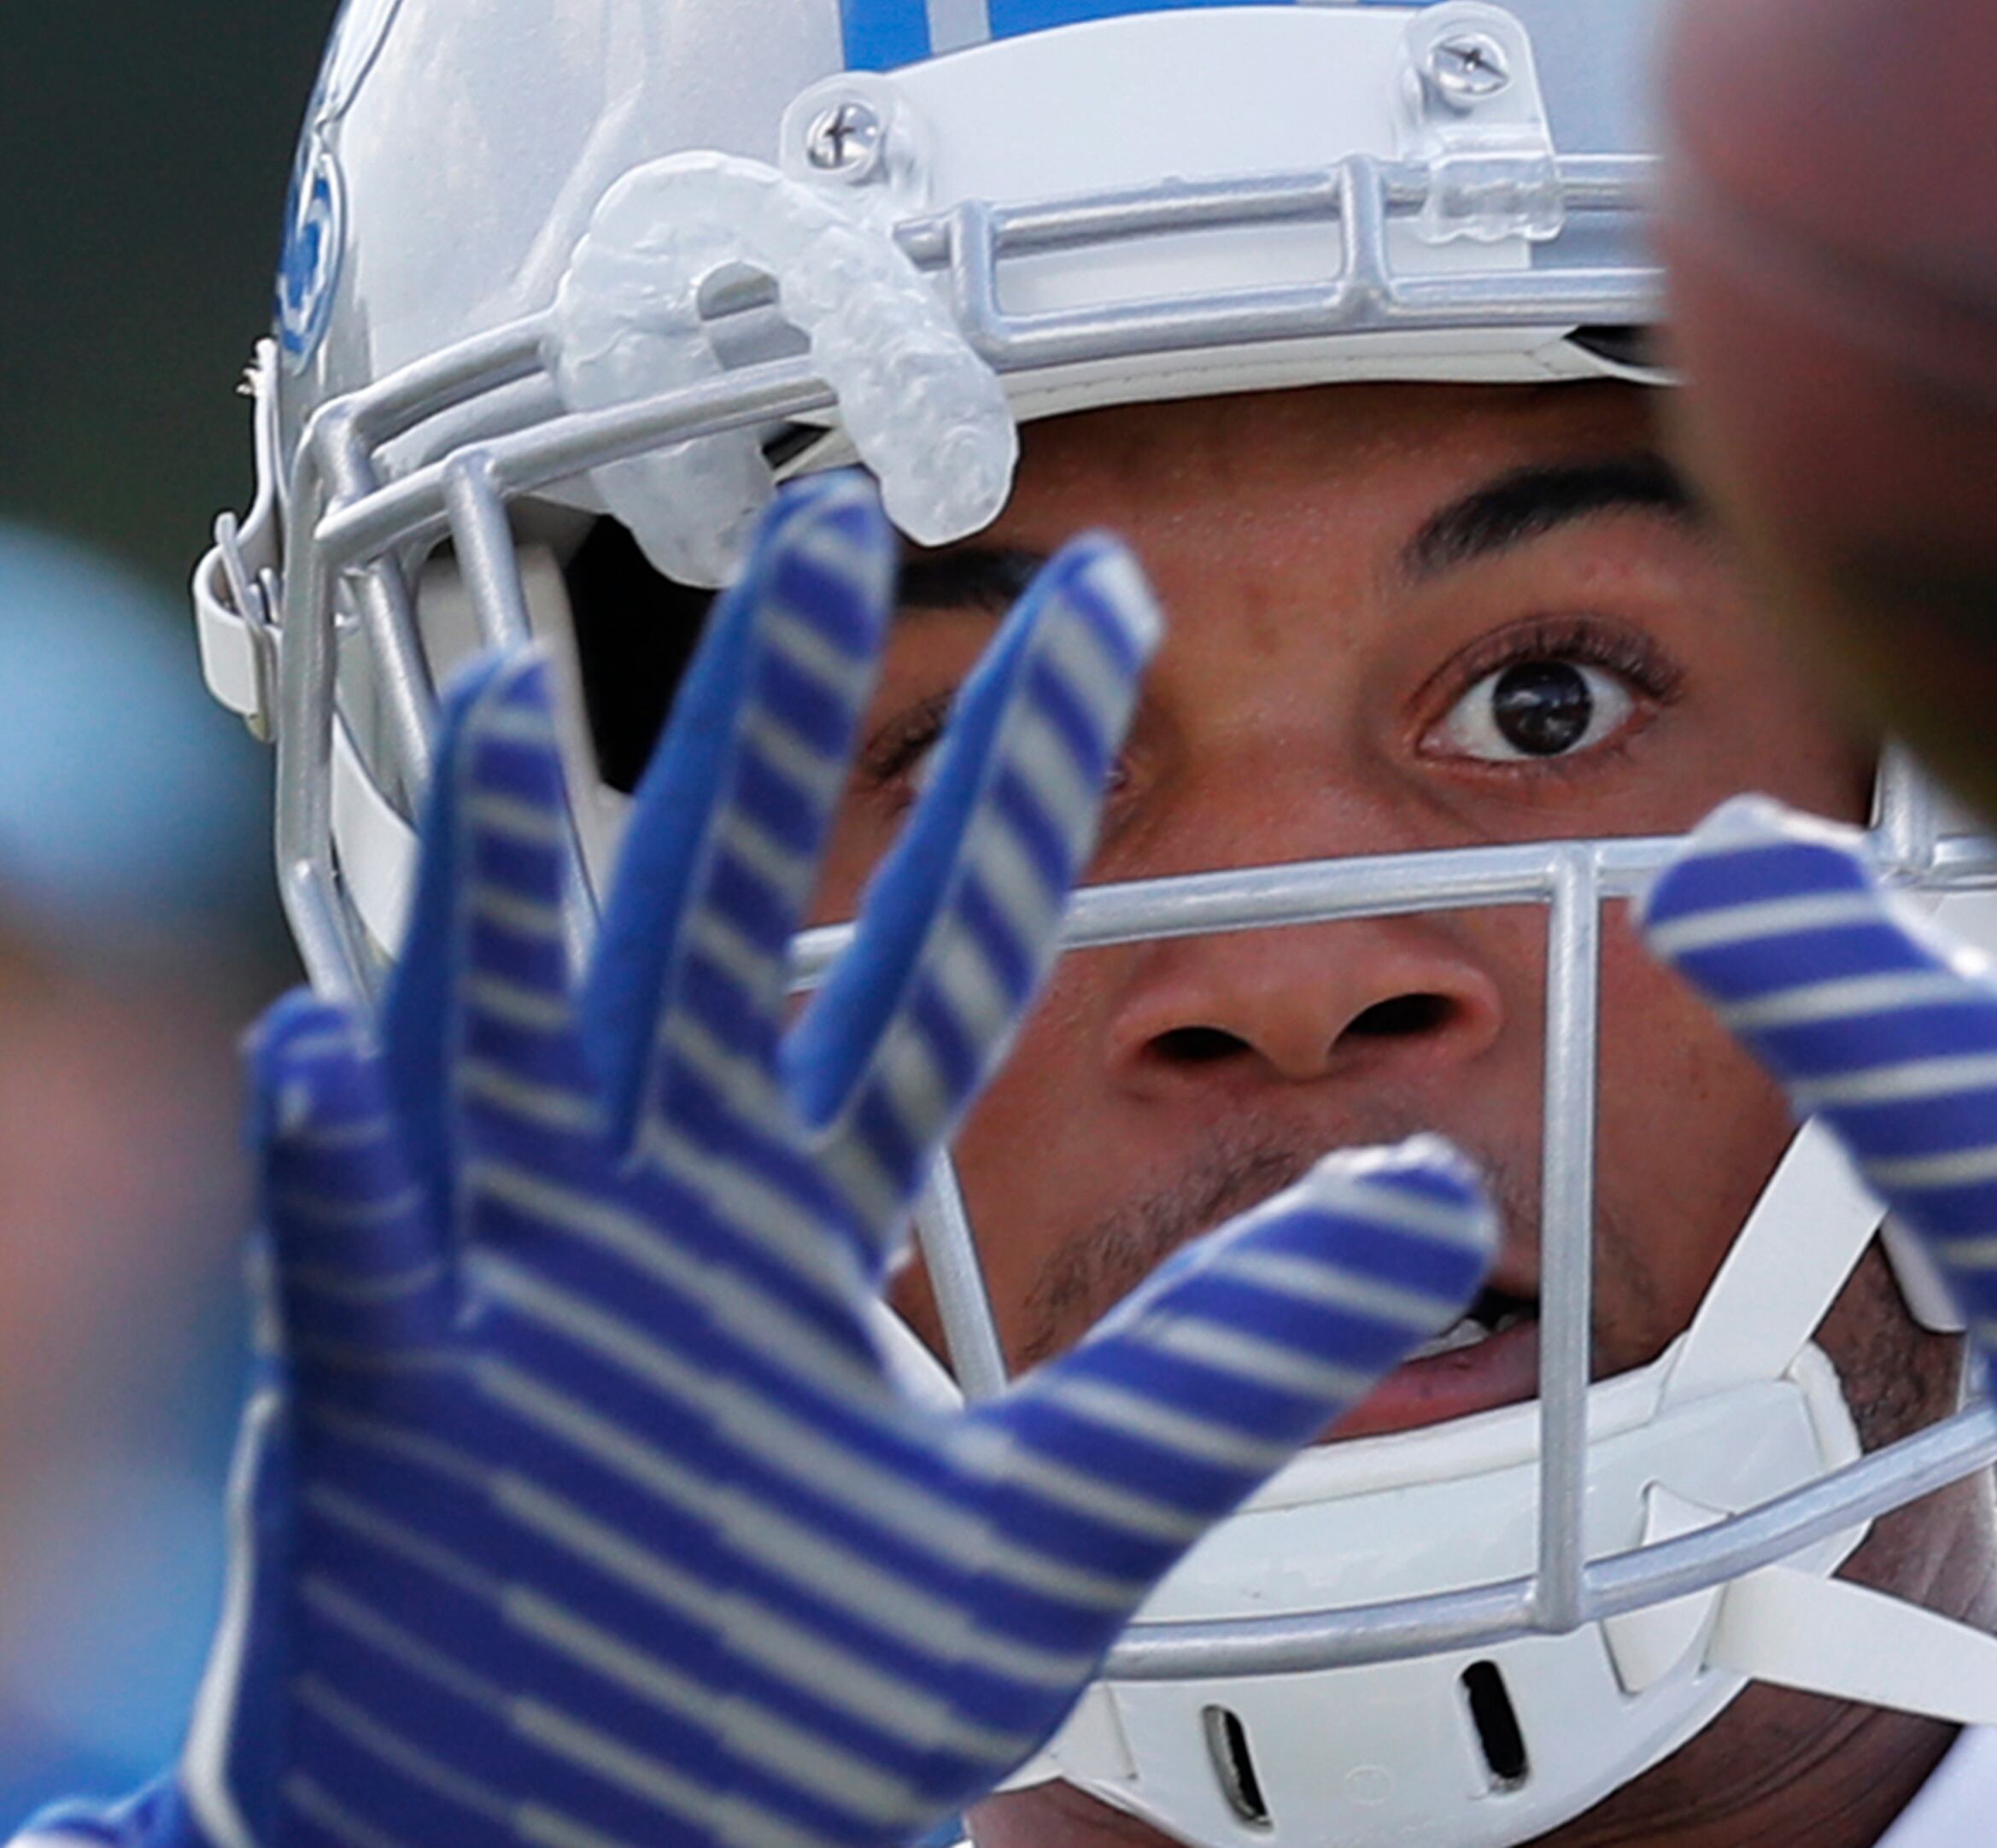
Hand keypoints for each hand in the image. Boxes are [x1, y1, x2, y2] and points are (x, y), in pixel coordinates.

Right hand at [24, 477, 1492, 1847]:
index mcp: (795, 1218)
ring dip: (501, 892)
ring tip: (509, 710)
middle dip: (754, 748)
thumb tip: (1435, 1215)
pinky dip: (344, 1179)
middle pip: (703, 936)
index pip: (930, 966)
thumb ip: (1225, 1365)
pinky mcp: (381, 1437)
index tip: (1115, 614)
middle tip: (826, 527)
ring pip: (502, 1056)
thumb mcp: (1052, 1524)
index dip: (1014, 794)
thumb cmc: (777, 1696)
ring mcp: (503, 1306)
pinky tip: (334, 1052)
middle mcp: (648, 1216)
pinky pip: (353, 1282)